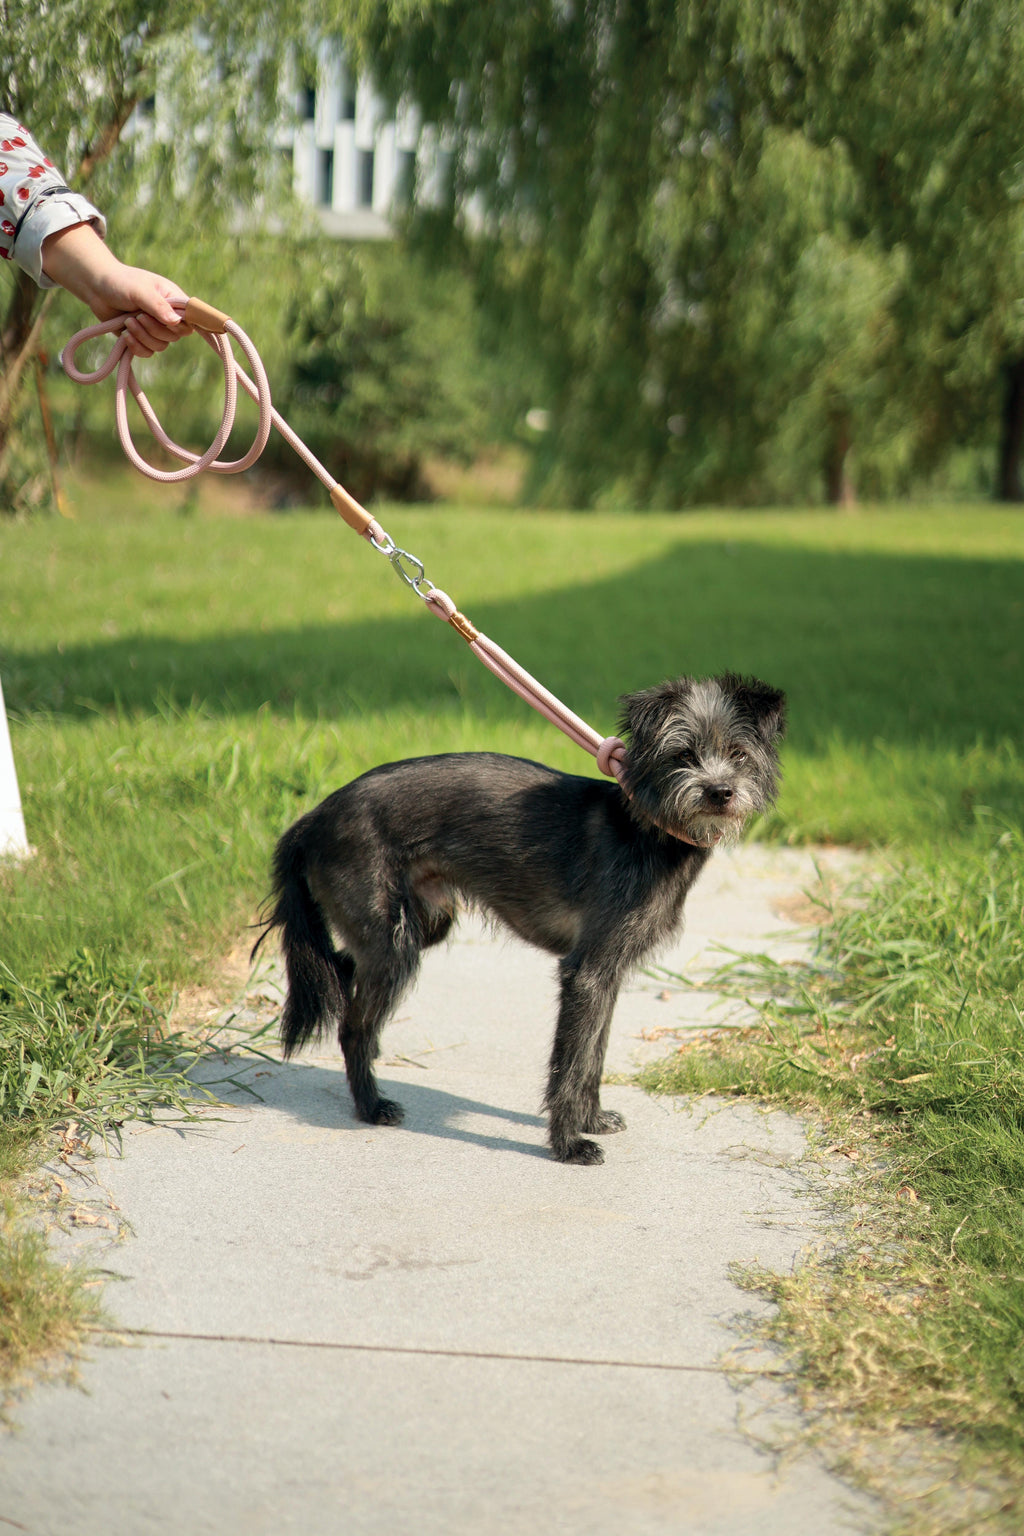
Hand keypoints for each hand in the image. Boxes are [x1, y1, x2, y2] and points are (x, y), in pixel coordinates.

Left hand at [41, 222, 192, 356]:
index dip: (184, 325)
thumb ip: (158, 305)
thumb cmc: (120, 282)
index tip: (171, 324)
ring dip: (143, 337)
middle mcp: (168, 316)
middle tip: (138, 317)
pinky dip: (136, 347)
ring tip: (127, 322)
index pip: (191, 319)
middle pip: (175, 336)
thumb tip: (176, 322)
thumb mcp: (140, 290)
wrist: (97, 288)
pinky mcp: (142, 338)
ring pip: (161, 346)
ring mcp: (155, 329)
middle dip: (155, 330)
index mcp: (174, 300)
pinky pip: (147, 352)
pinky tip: (125, 335)